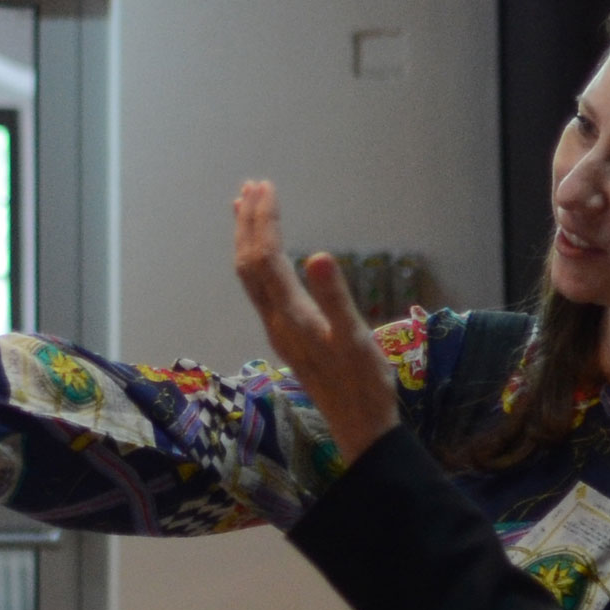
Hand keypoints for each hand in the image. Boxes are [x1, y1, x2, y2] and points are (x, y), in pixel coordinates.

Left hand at [229, 180, 402, 459]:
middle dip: (248, 223)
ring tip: (246, 208)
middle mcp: (275, 320)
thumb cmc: (363, 383)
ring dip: (247, 240)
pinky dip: (258, 261)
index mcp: (290, 315)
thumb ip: (335, 297)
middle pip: (248, 264)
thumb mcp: (356, 338)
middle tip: (252, 185)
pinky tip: (267, 257)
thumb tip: (316, 255)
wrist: (358, 424)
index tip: (266, 186)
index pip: (265, 257)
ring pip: (250, 277)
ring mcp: (278, 329)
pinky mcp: (286, 335)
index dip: (263, 220)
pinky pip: (261, 289)